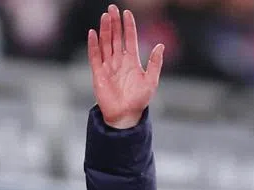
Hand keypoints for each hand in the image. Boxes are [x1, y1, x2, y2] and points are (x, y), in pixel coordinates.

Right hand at [87, 4, 163, 128]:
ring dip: (104, 30)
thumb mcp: (151, 81)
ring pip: (105, 43)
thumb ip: (154, 63)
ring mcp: (108, 65)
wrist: (126, 115)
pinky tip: (93, 33)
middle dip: (114, 23)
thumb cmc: (139, 100)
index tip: (127, 13)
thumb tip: (160, 46)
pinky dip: (93, 45)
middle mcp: (119, 60)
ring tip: (105, 16)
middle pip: (115, 37)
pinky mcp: (98, 73)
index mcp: (132, 61)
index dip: (128, 26)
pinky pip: (94, 56)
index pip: (129, 39)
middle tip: (112, 8)